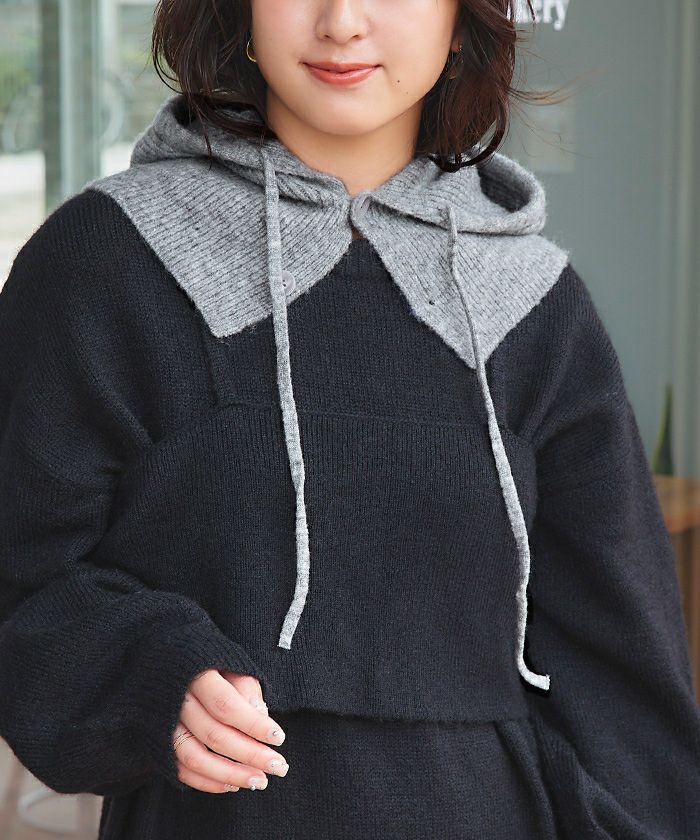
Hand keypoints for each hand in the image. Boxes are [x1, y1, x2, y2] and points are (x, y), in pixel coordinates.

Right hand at [173, 669, 288, 793]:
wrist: (165, 663)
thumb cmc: (207, 662)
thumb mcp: (229, 661)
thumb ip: (244, 686)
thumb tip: (261, 714)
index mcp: (195, 674)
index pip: (226, 705)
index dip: (253, 724)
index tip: (279, 738)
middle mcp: (174, 701)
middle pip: (213, 735)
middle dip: (250, 755)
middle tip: (279, 766)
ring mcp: (162, 725)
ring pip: (195, 758)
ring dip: (230, 774)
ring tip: (259, 781)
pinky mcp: (158, 743)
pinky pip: (181, 769)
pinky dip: (207, 781)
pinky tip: (233, 784)